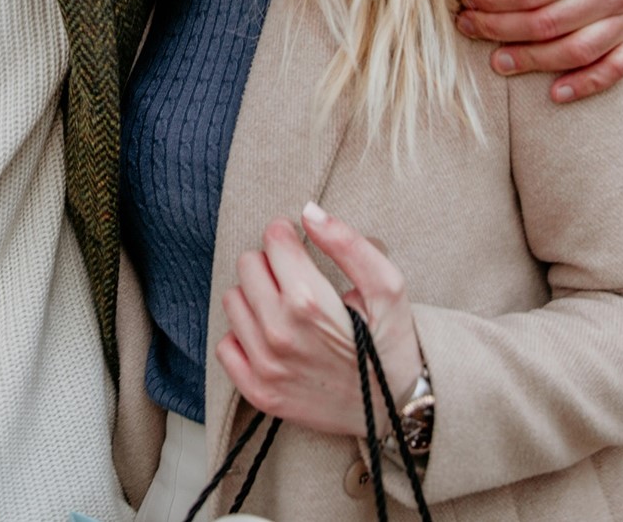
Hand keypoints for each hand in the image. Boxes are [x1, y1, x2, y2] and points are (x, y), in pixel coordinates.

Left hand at [215, 203, 423, 437]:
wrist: (397, 410)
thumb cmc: (393, 345)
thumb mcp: (388, 288)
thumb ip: (348, 244)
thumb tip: (309, 213)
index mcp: (308, 303)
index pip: (273, 242)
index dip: (285, 235)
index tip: (296, 243)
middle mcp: (279, 334)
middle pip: (247, 266)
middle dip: (270, 263)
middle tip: (295, 277)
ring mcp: (265, 367)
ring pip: (233, 301)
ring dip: (255, 297)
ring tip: (284, 306)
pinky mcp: (258, 393)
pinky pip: (225, 347)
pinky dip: (243, 336)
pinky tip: (270, 336)